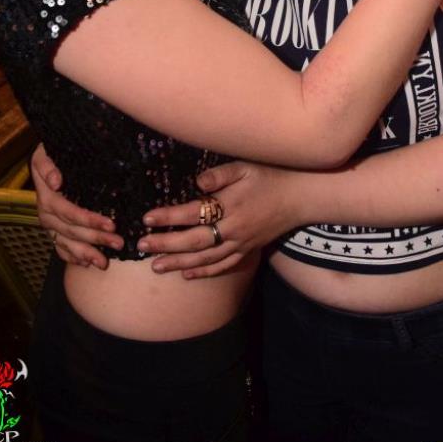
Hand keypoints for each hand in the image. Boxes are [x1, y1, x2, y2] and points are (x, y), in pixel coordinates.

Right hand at [31, 143, 122, 267]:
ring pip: (67, 243)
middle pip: (72, 231)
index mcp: (46, 196)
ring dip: (86, 254)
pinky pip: (60, 248)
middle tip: (118, 242)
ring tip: (104, 263)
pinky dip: (72, 257)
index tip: (111, 224)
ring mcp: (49, 224)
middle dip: (96, 238)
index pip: (69, 212)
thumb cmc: (52, 153)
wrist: (46, 158)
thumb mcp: (45, 152)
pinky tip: (86, 264)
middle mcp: (46, 214)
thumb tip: (56, 181)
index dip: (89, 220)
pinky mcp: (53, 230)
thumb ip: (48, 166)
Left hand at [138, 162, 296, 277]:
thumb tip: (197, 183)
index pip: (193, 214)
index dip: (169, 217)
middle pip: (194, 242)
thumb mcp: (245, 166)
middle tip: (141, 247)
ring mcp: (241, 243)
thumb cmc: (271, 175)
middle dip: (166, 245)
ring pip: (206, 259)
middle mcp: (234, 229)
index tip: (147, 218)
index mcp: (231, 206)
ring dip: (179, 263)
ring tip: (155, 267)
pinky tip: (187, 275)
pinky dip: (205, 272)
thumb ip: (220, 174)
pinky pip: (224, 266)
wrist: (301, 196)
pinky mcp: (248, 249)